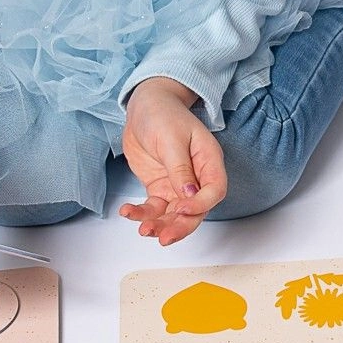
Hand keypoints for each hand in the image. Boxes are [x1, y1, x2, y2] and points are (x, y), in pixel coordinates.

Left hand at [118, 77, 225, 244]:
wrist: (143, 106)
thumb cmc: (163, 113)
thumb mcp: (171, 139)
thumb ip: (180, 169)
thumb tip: (189, 196)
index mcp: (209, 161)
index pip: (214, 191)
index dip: (200, 204)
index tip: (182, 209)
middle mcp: (196, 177)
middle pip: (195, 210)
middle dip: (180, 226)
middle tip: (163, 237)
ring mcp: (177, 184)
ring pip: (174, 214)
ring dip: (160, 224)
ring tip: (143, 229)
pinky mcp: (160, 187)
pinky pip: (154, 207)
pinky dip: (142, 213)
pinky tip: (128, 211)